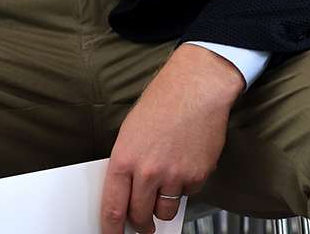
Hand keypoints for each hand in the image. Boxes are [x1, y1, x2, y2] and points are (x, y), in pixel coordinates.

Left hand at [100, 44, 243, 233]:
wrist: (195, 89)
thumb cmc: (161, 104)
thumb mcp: (130, 132)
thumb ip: (127, 164)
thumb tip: (127, 191)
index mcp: (124, 159)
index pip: (113, 206)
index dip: (112, 227)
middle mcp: (148, 172)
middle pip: (141, 215)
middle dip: (141, 223)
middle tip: (143, 224)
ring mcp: (174, 176)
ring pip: (165, 211)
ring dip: (163, 207)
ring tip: (165, 188)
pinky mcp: (198, 176)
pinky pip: (188, 194)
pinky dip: (185, 187)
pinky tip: (184, 164)